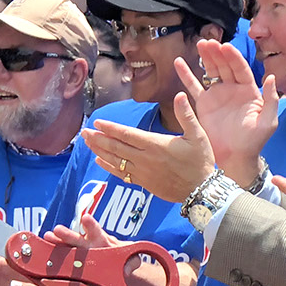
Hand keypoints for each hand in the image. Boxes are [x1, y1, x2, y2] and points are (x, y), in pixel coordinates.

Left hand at [82, 93, 216, 203]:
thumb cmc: (201, 162)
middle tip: (84, 132)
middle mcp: (146, 159)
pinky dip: (109, 167)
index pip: (127, 134)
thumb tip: (180, 95)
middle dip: (98, 139)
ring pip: (116, 161)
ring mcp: (143, 173)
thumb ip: (186, 115)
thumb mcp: (198, 135)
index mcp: (156, 145)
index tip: (97, 122)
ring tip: (87, 143)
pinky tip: (99, 161)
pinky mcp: (144, 183)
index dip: (111, 128)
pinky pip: (122, 174)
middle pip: (116, 147)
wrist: (202, 191)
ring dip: (100, 151)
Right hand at [179, 39, 279, 184]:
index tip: (225, 47)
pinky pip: (194, 86)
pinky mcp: (204, 104)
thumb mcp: (268, 121)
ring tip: (200, 45)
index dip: (233, 57)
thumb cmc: (255, 142)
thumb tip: (271, 77)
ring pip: (211, 72)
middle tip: (209, 42)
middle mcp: (233, 89)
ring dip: (206, 58)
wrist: (236, 158)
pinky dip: (186, 74)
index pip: (241, 69)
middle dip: (218, 53)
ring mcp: (218, 95)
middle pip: (225, 66)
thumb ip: (271, 99)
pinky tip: (179, 62)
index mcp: (249, 91)